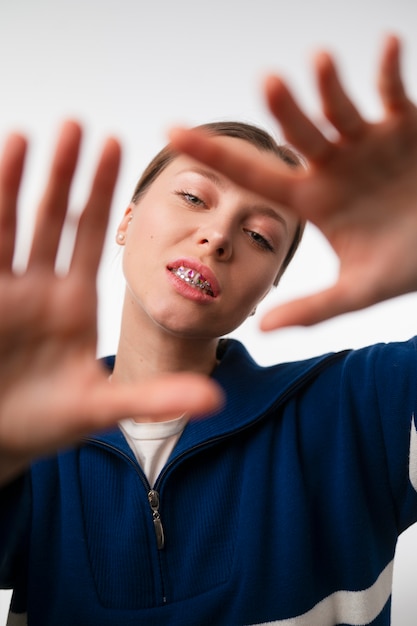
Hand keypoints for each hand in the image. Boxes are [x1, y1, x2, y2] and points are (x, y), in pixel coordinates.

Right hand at [0, 122, 221, 484]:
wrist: (2, 439)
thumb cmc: (48, 425)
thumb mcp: (102, 409)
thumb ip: (154, 398)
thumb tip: (215, 400)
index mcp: (76, 302)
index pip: (92, 235)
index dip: (102, 192)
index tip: (117, 143)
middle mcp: (43, 287)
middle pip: (56, 219)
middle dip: (67, 173)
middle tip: (79, 123)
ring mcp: (8, 289)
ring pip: (14, 223)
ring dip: (20, 180)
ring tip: (29, 135)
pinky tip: (1, 167)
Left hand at [169, 36, 416, 328]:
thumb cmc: (407, 266)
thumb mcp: (360, 290)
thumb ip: (315, 308)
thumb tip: (262, 328)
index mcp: (313, 199)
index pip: (257, 176)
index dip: (217, 157)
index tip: (173, 132)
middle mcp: (333, 166)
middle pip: (300, 134)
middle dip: (285, 111)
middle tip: (268, 83)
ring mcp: (368, 142)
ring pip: (341, 108)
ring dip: (330, 86)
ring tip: (318, 60)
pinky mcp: (406, 124)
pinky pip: (394, 92)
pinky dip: (391, 70)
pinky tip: (390, 44)